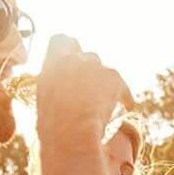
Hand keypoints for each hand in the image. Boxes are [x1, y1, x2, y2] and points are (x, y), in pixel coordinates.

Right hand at [36, 34, 133, 151]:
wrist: (70, 134)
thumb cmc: (55, 126)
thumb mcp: (46, 100)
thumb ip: (55, 83)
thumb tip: (65, 85)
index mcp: (52, 64)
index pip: (61, 40)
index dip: (70, 48)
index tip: (75, 57)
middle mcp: (72, 59)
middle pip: (89, 56)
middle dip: (93, 71)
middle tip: (96, 89)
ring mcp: (93, 66)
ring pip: (105, 71)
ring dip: (106, 83)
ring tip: (108, 102)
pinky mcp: (112, 76)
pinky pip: (122, 86)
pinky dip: (125, 96)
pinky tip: (127, 107)